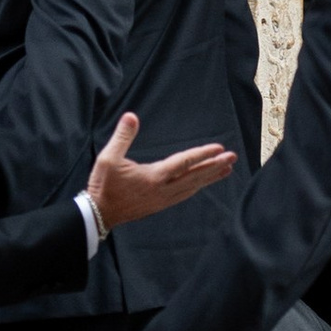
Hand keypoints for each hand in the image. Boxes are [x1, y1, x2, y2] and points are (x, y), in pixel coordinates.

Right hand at [87, 109, 236, 230]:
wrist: (98, 214)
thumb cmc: (103, 185)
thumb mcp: (108, 158)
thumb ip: (122, 136)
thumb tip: (131, 116)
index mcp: (154, 177)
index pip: (184, 163)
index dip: (203, 154)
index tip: (219, 148)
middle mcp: (163, 190)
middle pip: (195, 177)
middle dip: (215, 166)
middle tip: (233, 158)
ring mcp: (162, 200)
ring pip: (192, 187)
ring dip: (209, 177)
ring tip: (226, 170)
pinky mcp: (159, 205)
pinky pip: (184, 195)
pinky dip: (197, 187)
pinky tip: (202, 184)